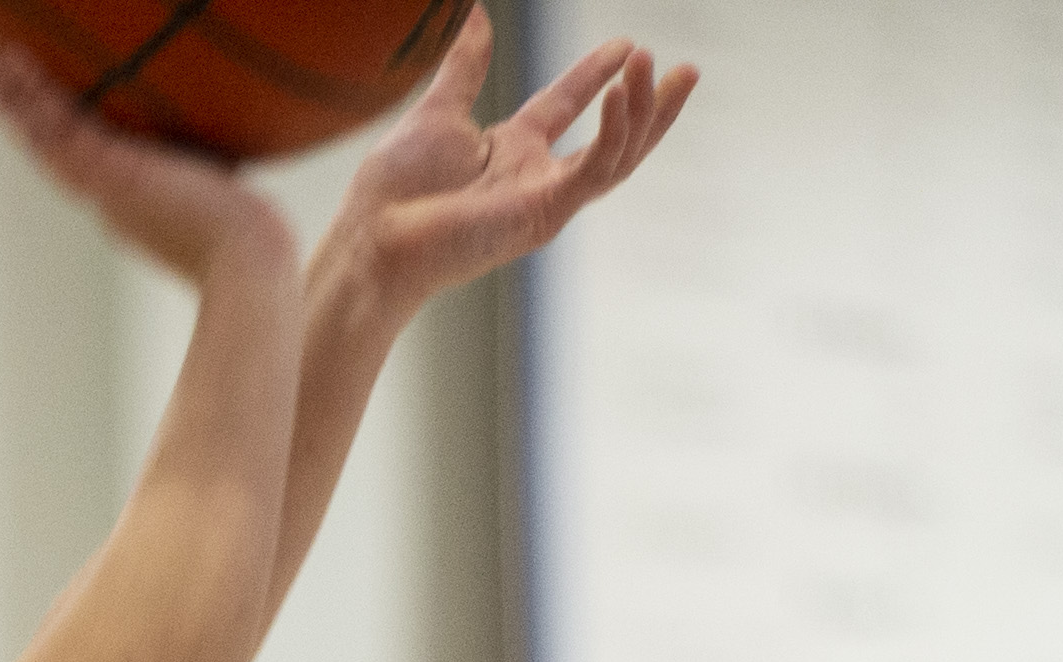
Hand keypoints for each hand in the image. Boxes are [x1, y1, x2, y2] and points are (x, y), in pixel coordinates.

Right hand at [0, 45, 296, 285]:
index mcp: (129, 204)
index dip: (58, 142)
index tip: (41, 121)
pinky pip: (58, 127)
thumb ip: (211, 174)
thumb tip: (233, 155)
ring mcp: (102, 186)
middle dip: (24, 120)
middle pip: (53, 151)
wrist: (244, 261)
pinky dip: (31, 97)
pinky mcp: (106, 172)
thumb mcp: (222, 196)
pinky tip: (12, 67)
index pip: (84, 165)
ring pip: (45, 137)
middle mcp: (107, 197)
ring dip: (16, 101)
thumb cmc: (248, 239)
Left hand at [333, 4, 696, 319]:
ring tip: (654, 68)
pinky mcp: (545, 214)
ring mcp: (545, 199)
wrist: (375, 238)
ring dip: (642, 112)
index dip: (596, 74)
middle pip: (614, 138)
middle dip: (652, 106)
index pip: (568, 106)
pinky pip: (593, 171)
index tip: (626, 44)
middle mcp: (536, 176)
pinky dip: (612, 133)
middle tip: (687, 71)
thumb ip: (465, 66)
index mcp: (512, 152)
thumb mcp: (439, 110)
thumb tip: (477, 15)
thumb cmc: (395, 190)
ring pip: (616, 155)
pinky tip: (621, 96)